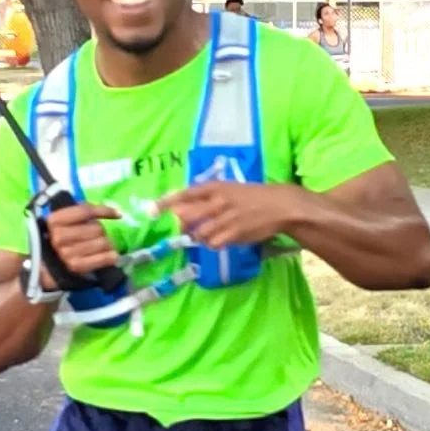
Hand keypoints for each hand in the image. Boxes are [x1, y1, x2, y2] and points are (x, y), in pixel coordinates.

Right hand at [41, 201, 120, 285]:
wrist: (53, 260)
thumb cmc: (66, 234)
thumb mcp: (68, 218)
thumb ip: (85, 209)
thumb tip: (115, 211)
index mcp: (55, 220)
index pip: (86, 211)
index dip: (104, 211)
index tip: (118, 214)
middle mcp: (58, 237)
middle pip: (96, 228)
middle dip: (103, 231)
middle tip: (100, 235)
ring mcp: (66, 253)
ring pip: (102, 242)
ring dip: (108, 244)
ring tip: (103, 246)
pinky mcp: (76, 266)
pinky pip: (103, 258)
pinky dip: (111, 256)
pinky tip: (111, 255)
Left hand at [159, 180, 301, 249]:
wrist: (279, 205)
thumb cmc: (251, 196)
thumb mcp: (228, 189)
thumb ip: (206, 197)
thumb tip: (181, 208)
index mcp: (215, 187)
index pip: (184, 194)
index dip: (165, 203)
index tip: (150, 211)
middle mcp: (218, 201)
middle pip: (186, 215)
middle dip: (180, 224)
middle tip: (183, 227)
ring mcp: (225, 219)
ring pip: (198, 233)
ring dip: (198, 235)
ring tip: (208, 232)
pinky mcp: (234, 234)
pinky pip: (213, 243)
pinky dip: (212, 243)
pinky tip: (220, 239)